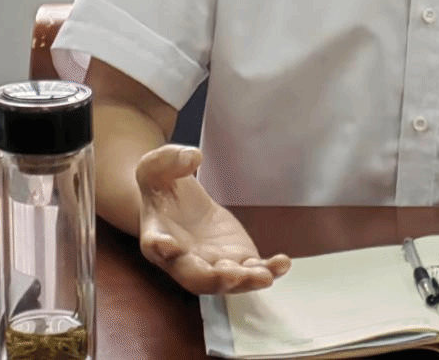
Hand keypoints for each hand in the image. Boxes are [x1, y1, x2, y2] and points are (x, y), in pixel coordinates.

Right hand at [135, 144, 290, 293]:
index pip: (157, 246)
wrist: (178, 204)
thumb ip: (169, 160)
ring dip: (246, 281)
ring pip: (227, 280)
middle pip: (196, 276)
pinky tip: (282, 264)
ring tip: (265, 275)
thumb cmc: (162, 188)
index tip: (169, 246)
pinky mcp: (235, 257)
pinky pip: (251, 269)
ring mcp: (212, 262)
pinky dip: (268, 270)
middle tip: (232, 275)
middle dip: (215, 278)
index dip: (162, 248)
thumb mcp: (156, 167)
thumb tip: (193, 157)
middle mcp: (183, 259)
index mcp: (157, 236)